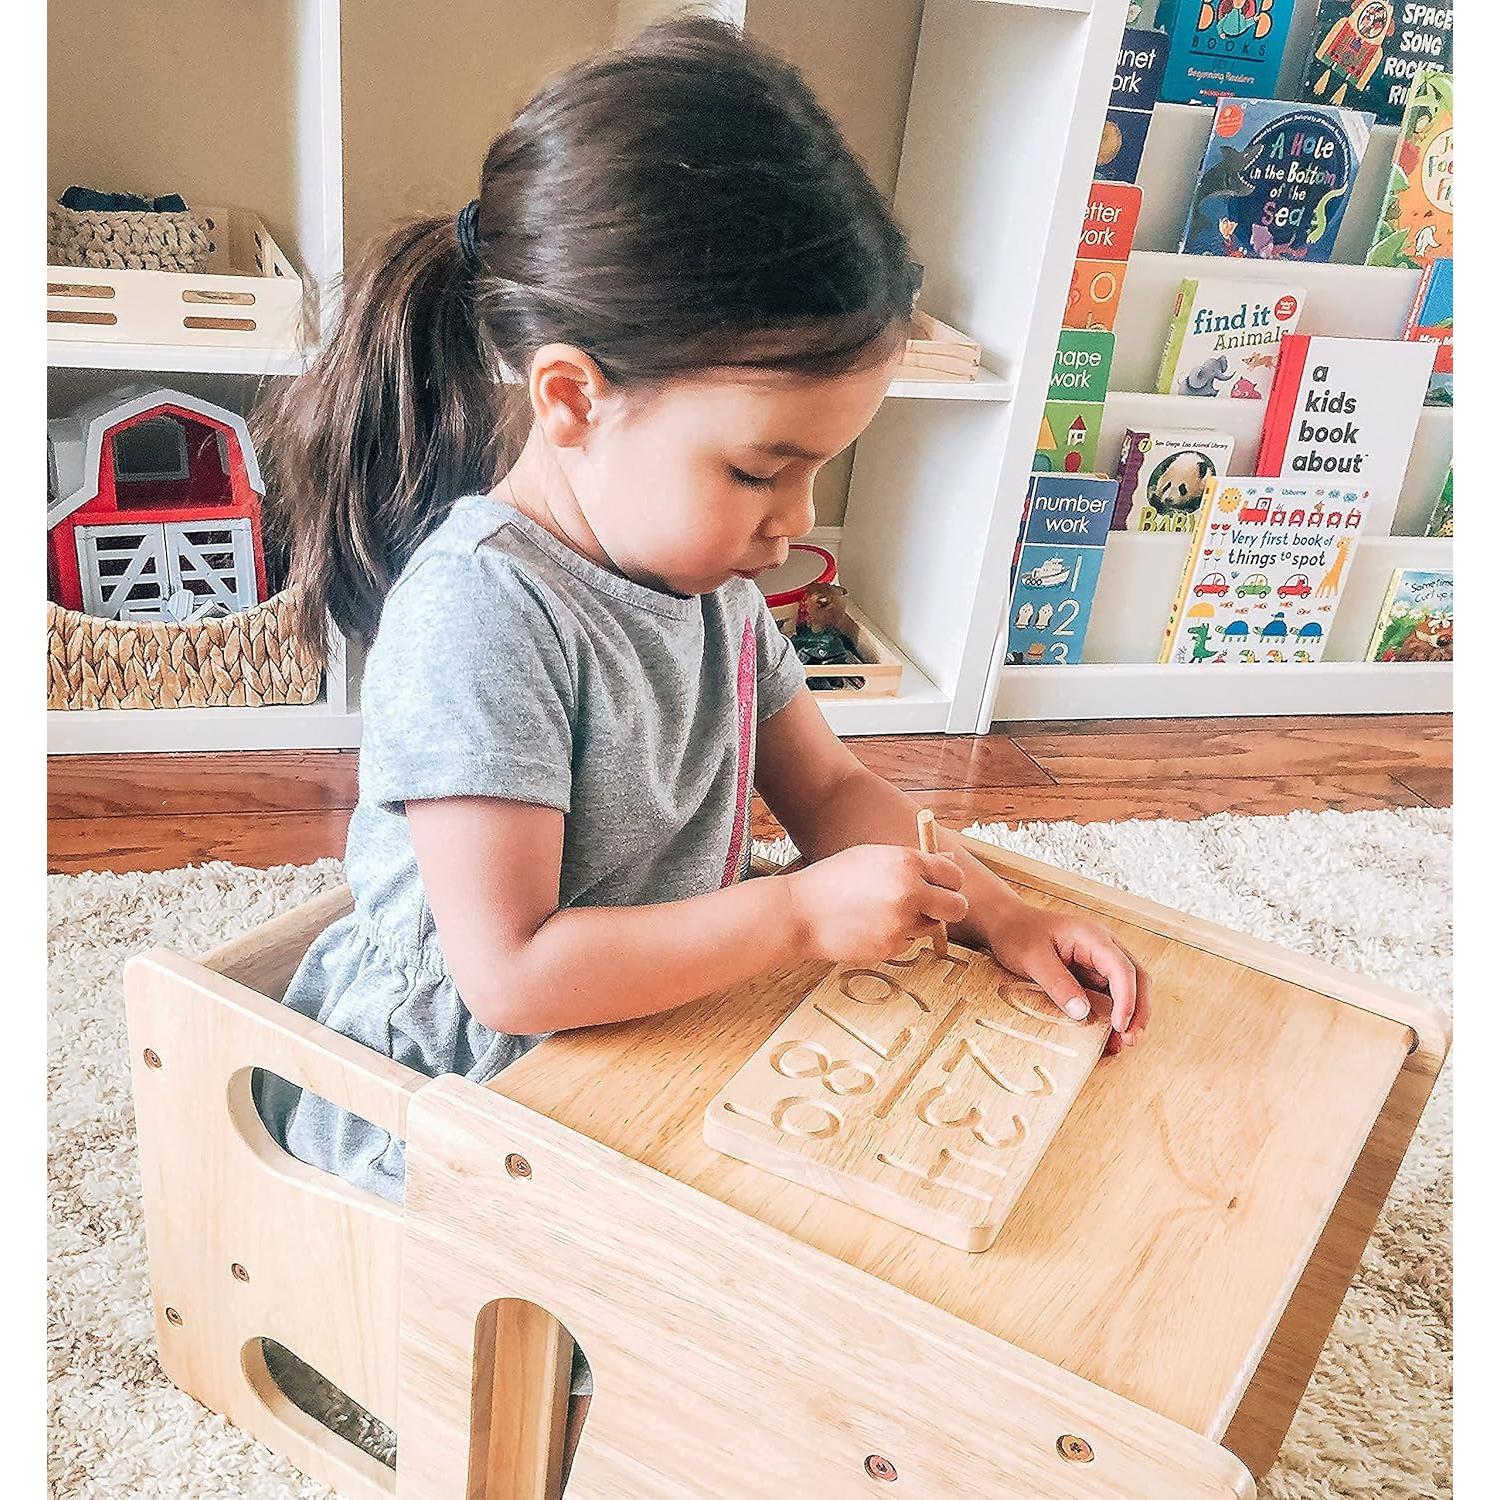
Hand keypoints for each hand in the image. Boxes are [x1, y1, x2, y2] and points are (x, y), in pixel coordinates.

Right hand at [789, 845, 967, 964]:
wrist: (800, 912)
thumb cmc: (833, 880)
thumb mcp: (872, 857)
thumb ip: (911, 860)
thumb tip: (947, 861)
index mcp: (905, 862)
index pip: (953, 874)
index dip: (950, 881)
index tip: (943, 885)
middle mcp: (909, 892)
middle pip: (957, 907)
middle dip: (950, 907)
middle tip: (936, 906)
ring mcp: (901, 922)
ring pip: (932, 927)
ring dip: (918, 922)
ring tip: (886, 913)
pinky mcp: (891, 947)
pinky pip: (908, 942)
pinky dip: (895, 936)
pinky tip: (870, 926)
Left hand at [979, 895, 1148, 1054]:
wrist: (1006, 924)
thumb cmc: (1018, 934)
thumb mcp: (1032, 958)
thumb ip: (1057, 983)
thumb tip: (1082, 1012)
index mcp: (1092, 936)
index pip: (1121, 968)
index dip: (1127, 998)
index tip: (1120, 1025)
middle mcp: (1103, 946)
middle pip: (1135, 978)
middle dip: (1137, 1010)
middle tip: (1129, 1039)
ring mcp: (1099, 960)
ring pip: (1128, 988)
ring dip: (1129, 1014)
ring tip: (1121, 1042)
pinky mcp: (1092, 973)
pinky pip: (1110, 994)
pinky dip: (1113, 1014)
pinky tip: (1107, 1034)